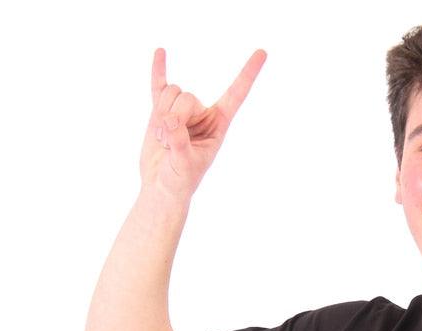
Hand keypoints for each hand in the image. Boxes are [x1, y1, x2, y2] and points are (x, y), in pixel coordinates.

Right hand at [140, 47, 266, 200]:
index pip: (236, 94)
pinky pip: (159, 85)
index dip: (248, 74)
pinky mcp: (161, 111)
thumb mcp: (184, 165)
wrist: (160, 187)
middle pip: (187, 96)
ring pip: (170, 92)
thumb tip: (169, 121)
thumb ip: (180, 142)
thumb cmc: (179, 181)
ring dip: (160, 114)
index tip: (262, 52)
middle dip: (173, 116)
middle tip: (169, 142)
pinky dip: (158, 70)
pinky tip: (161, 52)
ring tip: (162, 139)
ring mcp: (181, 111)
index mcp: (218, 125)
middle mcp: (202, 114)